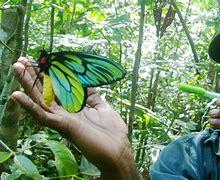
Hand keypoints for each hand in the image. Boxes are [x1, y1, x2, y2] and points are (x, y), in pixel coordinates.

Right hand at [12, 58, 136, 179]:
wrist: (118, 150)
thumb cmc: (112, 131)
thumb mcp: (103, 108)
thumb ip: (93, 97)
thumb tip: (88, 84)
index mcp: (73, 109)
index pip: (57, 89)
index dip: (49, 76)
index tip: (41, 61)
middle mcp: (65, 113)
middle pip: (45, 92)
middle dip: (34, 76)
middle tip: (21, 60)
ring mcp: (62, 120)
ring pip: (40, 100)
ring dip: (27, 84)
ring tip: (17, 67)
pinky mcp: (63, 126)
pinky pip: (42, 116)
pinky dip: (28, 106)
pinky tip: (16, 95)